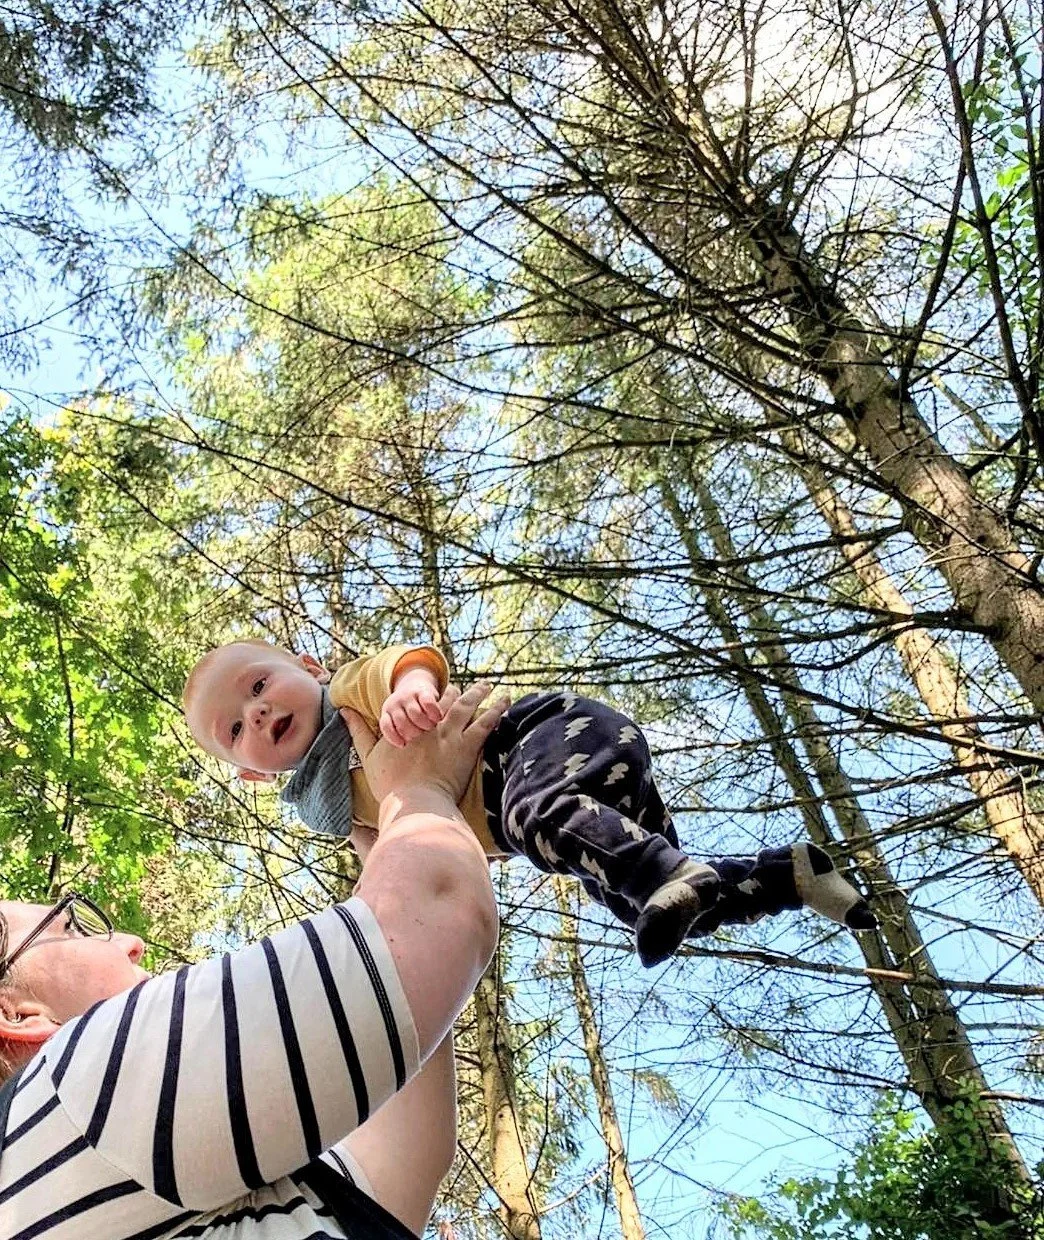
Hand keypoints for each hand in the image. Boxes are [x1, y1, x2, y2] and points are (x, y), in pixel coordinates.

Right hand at [343, 681, 509, 805]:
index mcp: (410, 725)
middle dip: (458, 692)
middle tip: (470, 687)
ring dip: (479, 693)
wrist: (414, 803)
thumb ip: (358, 731)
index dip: (435, 696)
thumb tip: (344, 711)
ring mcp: (450, 734)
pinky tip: (505, 701)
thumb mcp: (368, 755)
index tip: (443, 692)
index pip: (424, 702)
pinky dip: (496, 710)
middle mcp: (431, 725)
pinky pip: (485, 723)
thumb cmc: (390, 784)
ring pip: (468, 705)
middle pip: (447, 700)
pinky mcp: (467, 747)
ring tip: (490, 686)